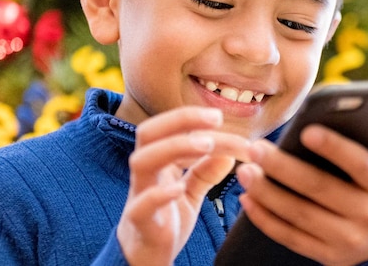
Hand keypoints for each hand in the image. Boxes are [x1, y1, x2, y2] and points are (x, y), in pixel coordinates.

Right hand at [117, 107, 249, 265]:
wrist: (145, 260)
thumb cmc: (166, 220)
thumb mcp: (191, 192)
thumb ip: (205, 172)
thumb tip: (228, 153)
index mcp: (157, 162)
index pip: (168, 128)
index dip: (191, 117)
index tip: (219, 116)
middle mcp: (146, 173)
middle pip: (148, 133)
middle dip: (180, 120)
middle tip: (215, 120)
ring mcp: (139, 196)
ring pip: (141, 161)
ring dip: (174, 147)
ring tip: (206, 145)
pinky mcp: (140, 223)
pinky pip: (141, 206)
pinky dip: (159, 194)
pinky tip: (180, 188)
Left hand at [235, 123, 367, 265]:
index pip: (360, 165)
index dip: (335, 148)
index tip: (306, 130)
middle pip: (319, 189)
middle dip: (283, 168)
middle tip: (256, 147)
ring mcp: (346, 240)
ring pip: (300, 215)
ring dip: (268, 193)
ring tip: (245, 170)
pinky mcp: (327, 256)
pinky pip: (291, 238)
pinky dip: (266, 220)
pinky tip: (248, 199)